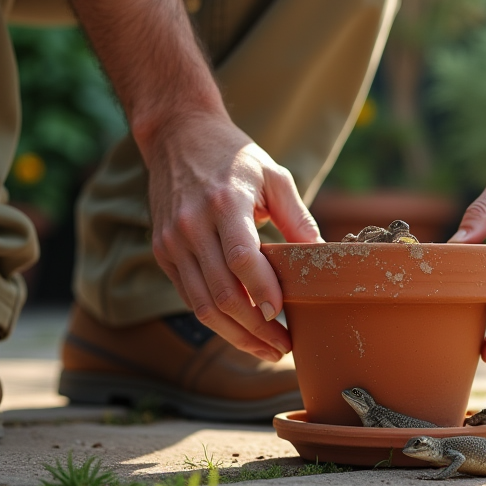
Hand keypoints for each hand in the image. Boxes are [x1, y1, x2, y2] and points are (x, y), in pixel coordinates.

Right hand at [143, 110, 320, 361]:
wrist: (178, 135)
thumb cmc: (234, 156)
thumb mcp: (274, 175)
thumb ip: (298, 217)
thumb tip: (322, 258)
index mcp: (224, 203)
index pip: (241, 259)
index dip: (262, 292)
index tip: (283, 316)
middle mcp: (192, 225)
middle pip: (222, 293)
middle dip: (255, 329)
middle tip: (284, 346)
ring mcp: (172, 242)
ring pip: (202, 305)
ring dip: (236, 335)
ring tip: (266, 349)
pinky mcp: (163, 252)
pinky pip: (190, 296)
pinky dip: (216, 320)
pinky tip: (242, 331)